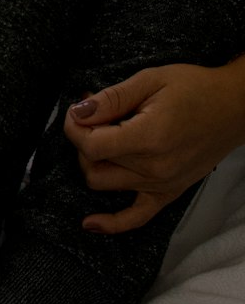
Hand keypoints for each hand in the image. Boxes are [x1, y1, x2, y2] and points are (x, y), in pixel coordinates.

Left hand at [65, 59, 244, 233]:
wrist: (233, 107)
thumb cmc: (194, 89)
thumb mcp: (148, 80)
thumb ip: (111, 99)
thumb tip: (79, 111)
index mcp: (149, 138)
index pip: (91, 145)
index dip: (74, 125)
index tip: (78, 109)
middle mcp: (154, 168)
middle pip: (93, 163)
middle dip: (82, 138)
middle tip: (93, 115)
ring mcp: (162, 184)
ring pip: (103, 184)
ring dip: (92, 162)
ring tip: (103, 137)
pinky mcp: (169, 193)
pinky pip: (136, 218)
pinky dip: (112, 223)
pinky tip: (90, 223)